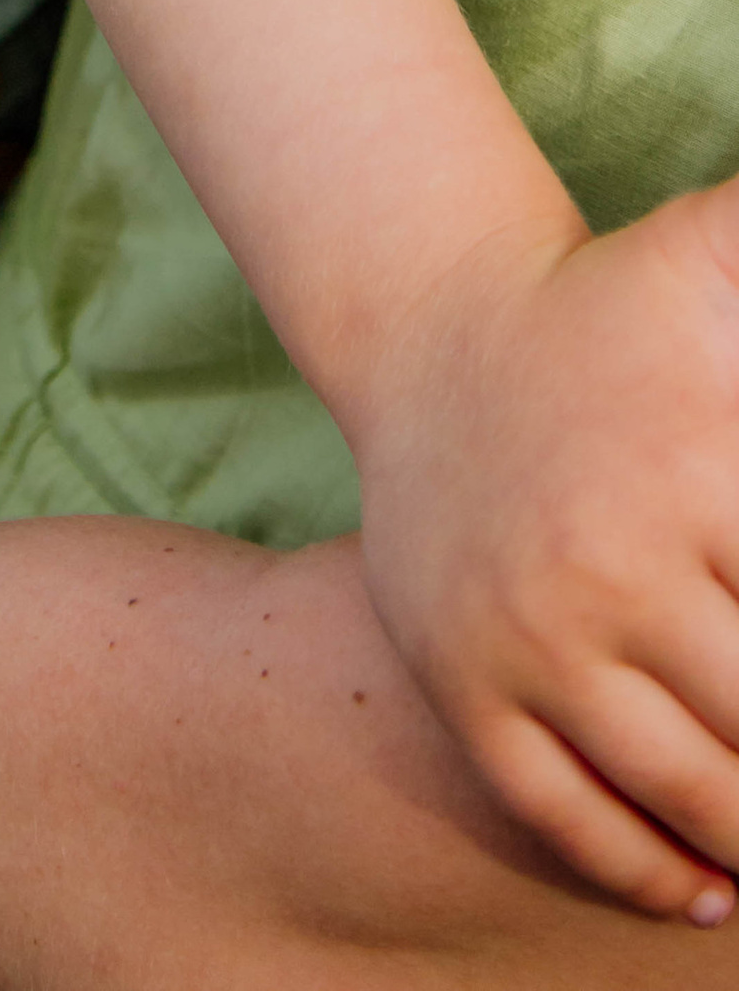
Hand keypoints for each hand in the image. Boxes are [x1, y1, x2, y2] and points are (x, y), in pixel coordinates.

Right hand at [354, 176, 738, 924]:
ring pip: (688, 791)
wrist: (432, 334)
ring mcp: (528, 638)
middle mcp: (608, 566)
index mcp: (693, 472)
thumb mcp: (714, 254)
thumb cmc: (610, 309)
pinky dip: (650, 874)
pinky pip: (566, 817)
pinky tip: (714, 889)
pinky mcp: (465, 685)